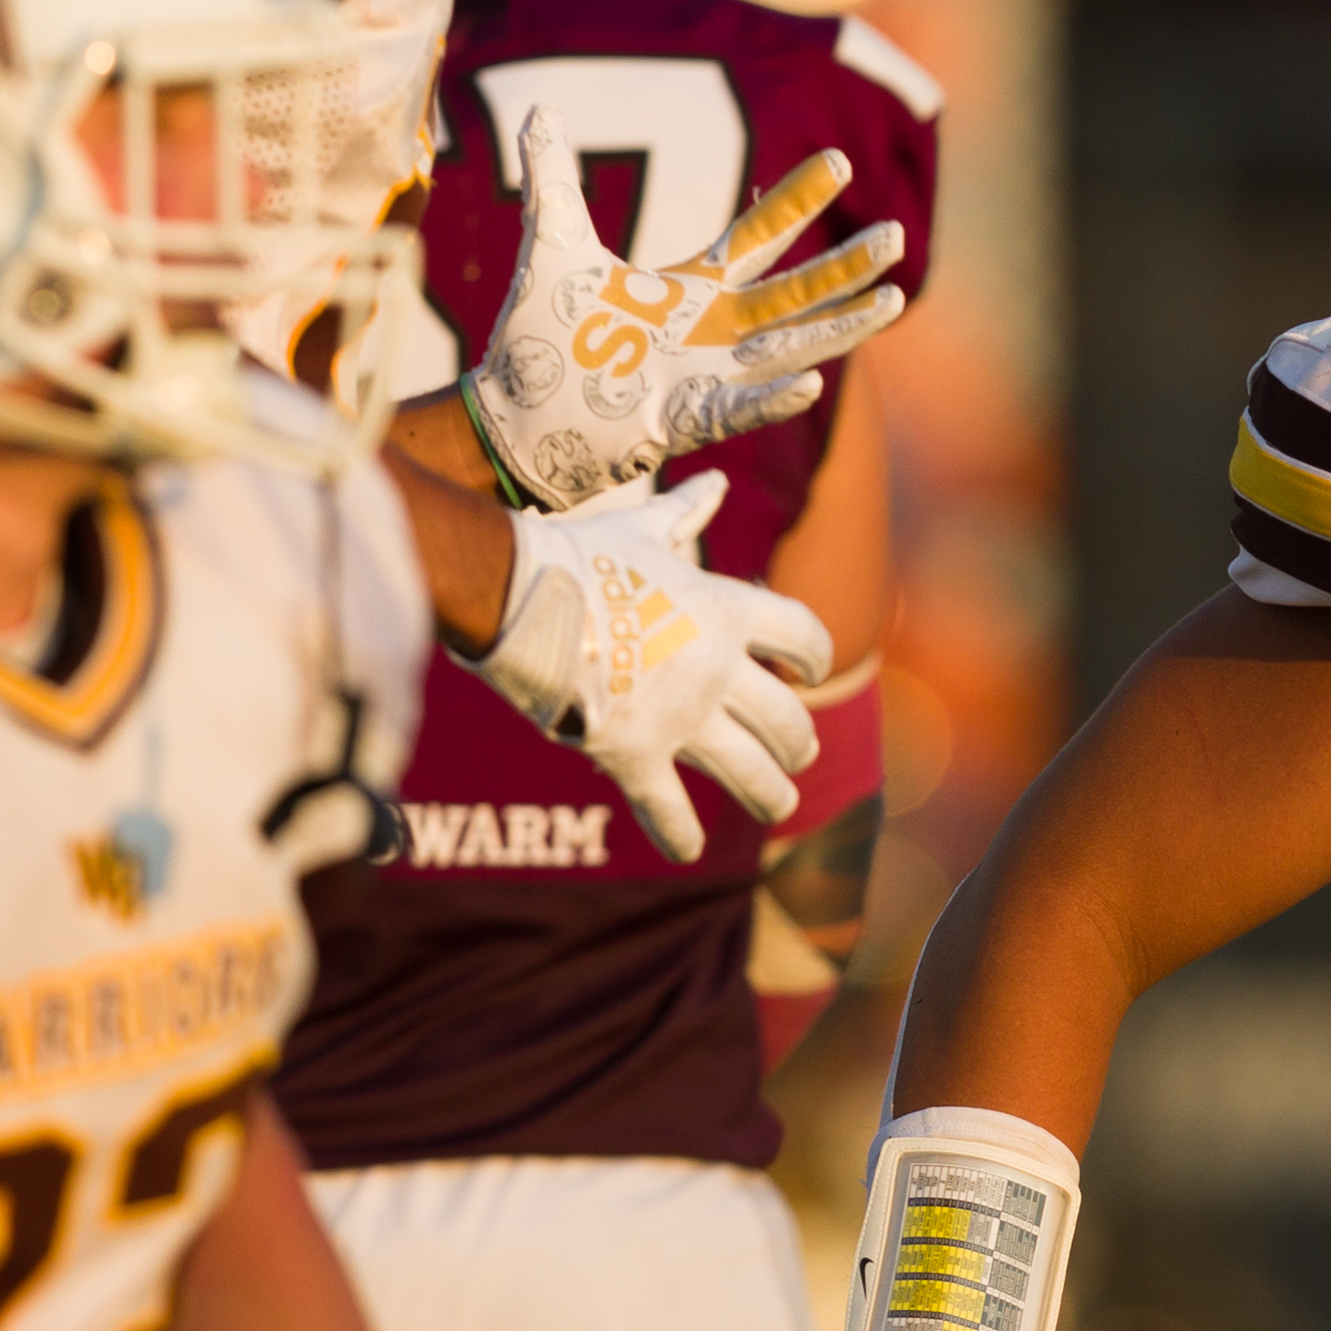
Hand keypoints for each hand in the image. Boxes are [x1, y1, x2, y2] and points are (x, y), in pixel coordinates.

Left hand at [460, 109, 912, 510]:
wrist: (516, 413)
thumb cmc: (544, 339)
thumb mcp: (554, 243)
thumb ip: (553, 177)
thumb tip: (541, 109)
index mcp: (694, 289)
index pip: (759, 237)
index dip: (797, 200)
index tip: (837, 160)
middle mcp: (715, 332)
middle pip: (796, 292)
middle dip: (846, 266)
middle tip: (896, 234)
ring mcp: (708, 377)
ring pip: (792, 348)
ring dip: (843, 328)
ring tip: (892, 301)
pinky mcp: (689, 419)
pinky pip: (743, 409)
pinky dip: (776, 399)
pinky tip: (813, 384)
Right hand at [468, 471, 831, 864]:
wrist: (513, 591)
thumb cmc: (575, 553)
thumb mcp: (640, 528)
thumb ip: (684, 514)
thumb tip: (714, 479)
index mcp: (726, 608)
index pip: (805, 637)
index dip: (817, 657)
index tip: (814, 673)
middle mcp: (717, 667)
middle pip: (786, 718)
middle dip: (797, 741)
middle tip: (797, 753)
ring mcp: (681, 716)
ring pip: (752, 771)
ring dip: (771, 794)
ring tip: (777, 804)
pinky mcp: (635, 754)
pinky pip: (670, 807)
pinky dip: (681, 834)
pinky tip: (690, 850)